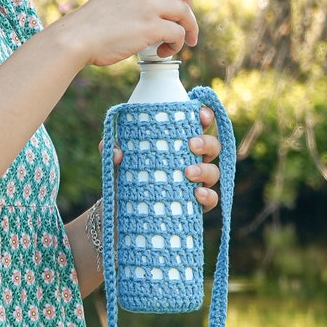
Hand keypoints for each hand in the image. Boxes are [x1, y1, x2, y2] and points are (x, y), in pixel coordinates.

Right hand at [70, 0, 198, 67]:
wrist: (75, 38)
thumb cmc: (86, 28)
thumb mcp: (110, 0)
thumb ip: (128, 1)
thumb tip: (144, 17)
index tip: (175, 10)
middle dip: (189, 8)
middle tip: (186, 25)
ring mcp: (148, 6)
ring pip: (184, 12)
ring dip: (188, 29)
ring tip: (181, 44)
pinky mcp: (151, 27)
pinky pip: (177, 33)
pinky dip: (176, 45)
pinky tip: (162, 52)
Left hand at [98, 106, 221, 212]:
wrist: (122, 210)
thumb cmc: (125, 176)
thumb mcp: (117, 160)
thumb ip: (113, 150)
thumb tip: (119, 153)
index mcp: (178, 143)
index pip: (199, 125)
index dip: (206, 116)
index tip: (201, 116)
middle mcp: (192, 160)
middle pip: (213, 146)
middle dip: (207, 143)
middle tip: (191, 144)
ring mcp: (196, 182)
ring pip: (213, 172)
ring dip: (205, 169)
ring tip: (188, 172)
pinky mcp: (195, 205)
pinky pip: (211, 200)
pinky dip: (208, 196)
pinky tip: (197, 193)